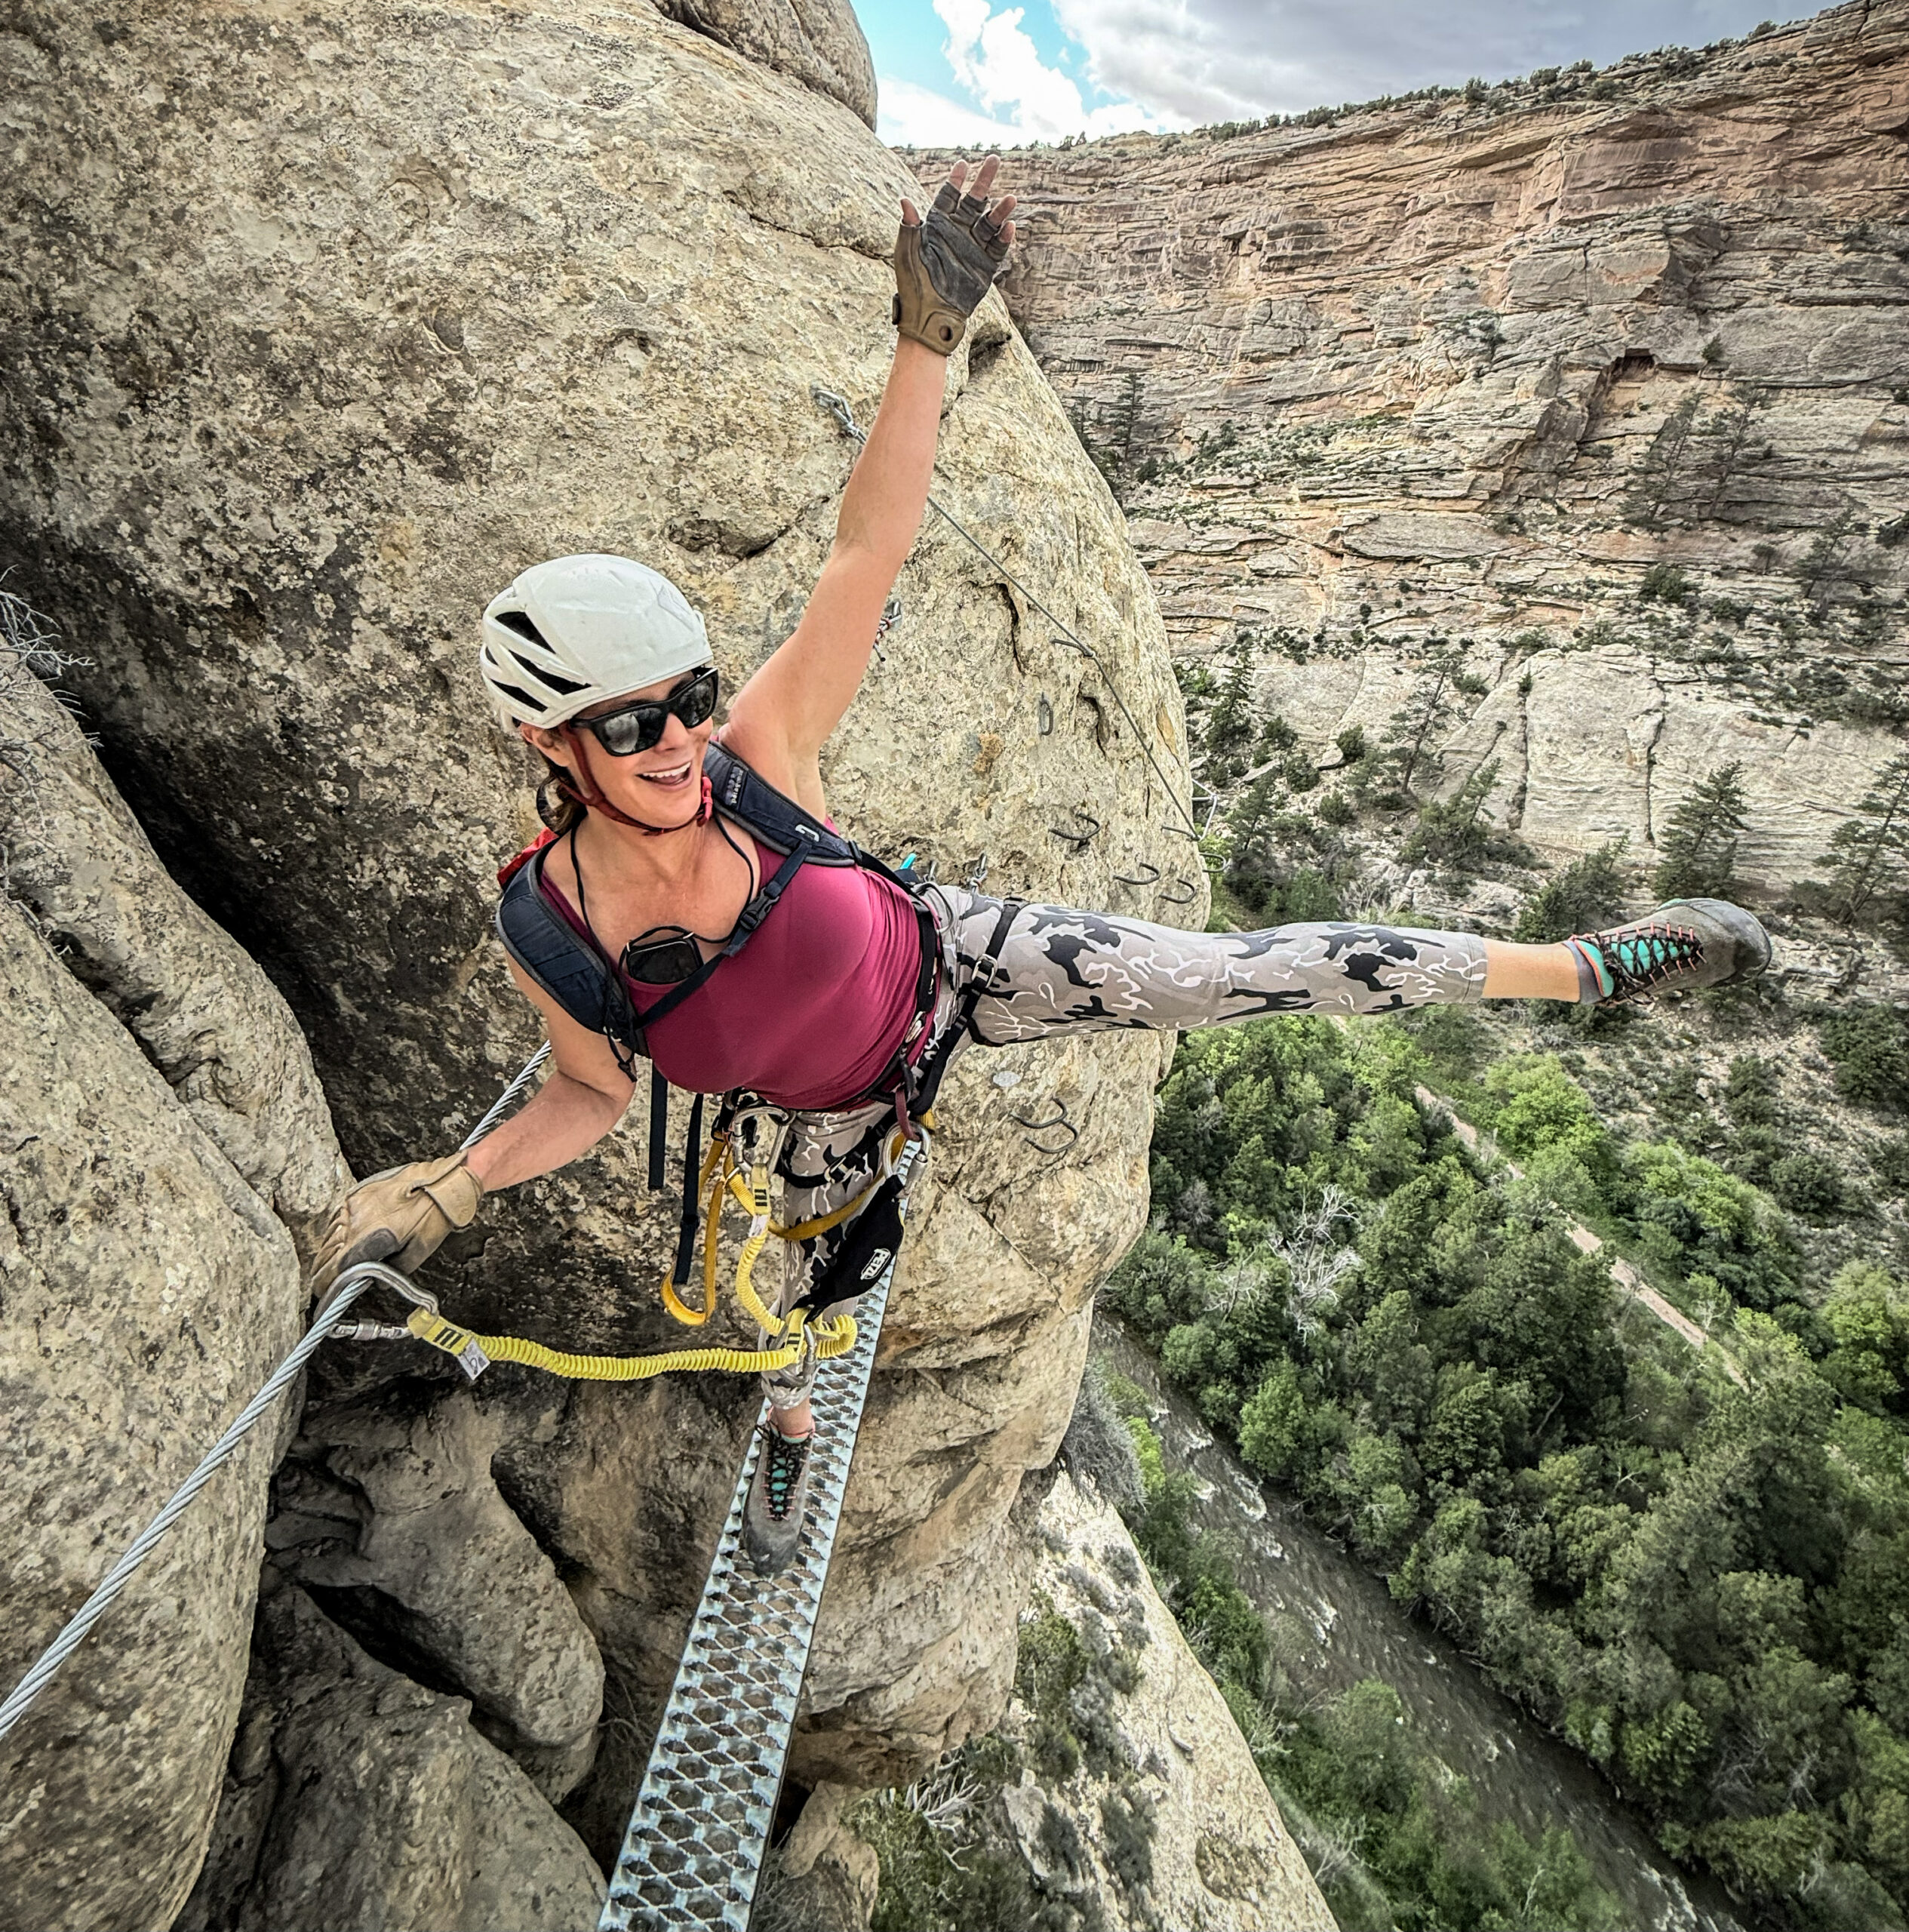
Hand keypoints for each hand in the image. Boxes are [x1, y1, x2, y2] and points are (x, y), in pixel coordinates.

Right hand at [309, 1151, 484, 1294]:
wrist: (443, 1181)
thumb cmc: (435, 1214)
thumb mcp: (419, 1251)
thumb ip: (395, 1270)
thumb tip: (377, 1281)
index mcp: (371, 1237)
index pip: (338, 1266)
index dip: (327, 1281)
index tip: (323, 1291)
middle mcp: (357, 1220)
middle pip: (330, 1251)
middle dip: (323, 1269)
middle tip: (320, 1281)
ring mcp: (355, 1203)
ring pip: (331, 1233)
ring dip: (326, 1250)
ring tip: (324, 1263)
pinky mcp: (359, 1192)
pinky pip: (338, 1215)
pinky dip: (334, 1229)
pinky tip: (336, 1237)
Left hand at [893, 154, 1017, 355]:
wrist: (929, 314)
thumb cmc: (913, 283)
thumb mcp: (907, 252)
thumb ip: (909, 226)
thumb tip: (904, 200)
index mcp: (938, 226)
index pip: (949, 196)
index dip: (956, 180)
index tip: (963, 163)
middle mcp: (958, 233)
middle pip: (974, 200)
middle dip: (984, 180)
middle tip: (994, 159)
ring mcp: (973, 248)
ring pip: (989, 222)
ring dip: (1000, 210)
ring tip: (1010, 199)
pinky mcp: (985, 266)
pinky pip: (998, 248)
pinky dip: (1004, 238)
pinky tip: (1009, 227)